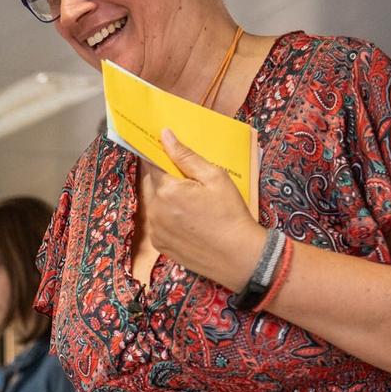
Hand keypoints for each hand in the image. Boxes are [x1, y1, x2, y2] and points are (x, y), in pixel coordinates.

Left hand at [139, 128, 265, 290]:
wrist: (238, 256)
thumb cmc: (230, 213)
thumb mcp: (214, 177)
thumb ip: (186, 155)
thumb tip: (165, 135)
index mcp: (167, 190)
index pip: (152, 164)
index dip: (160, 157)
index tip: (166, 154)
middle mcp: (154, 210)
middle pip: (152, 184)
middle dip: (165, 178)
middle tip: (189, 182)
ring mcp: (155, 230)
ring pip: (153, 204)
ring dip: (165, 199)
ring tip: (192, 204)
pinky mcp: (159, 245)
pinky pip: (157, 223)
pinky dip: (166, 218)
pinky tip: (187, 221)